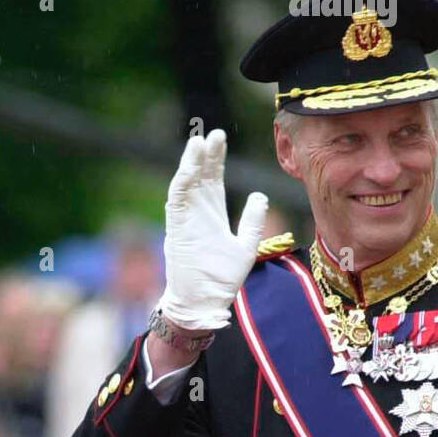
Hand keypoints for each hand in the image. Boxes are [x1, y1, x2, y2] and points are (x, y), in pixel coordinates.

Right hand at [156, 129, 269, 331]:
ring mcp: (185, 220)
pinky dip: (182, 182)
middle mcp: (197, 214)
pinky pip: (177, 201)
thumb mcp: (246, 247)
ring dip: (190, 164)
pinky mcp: (177, 230)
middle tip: (213, 133)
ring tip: (198, 143)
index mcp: (213, 216)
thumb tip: (260, 195)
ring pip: (186, 184)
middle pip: (200, 177)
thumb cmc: (221, 280)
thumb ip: (253, 222)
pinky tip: (188, 166)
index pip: (213, 180)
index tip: (220, 138)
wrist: (203, 303)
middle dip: (205, 155)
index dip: (216, 159)